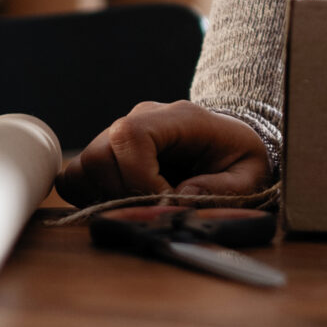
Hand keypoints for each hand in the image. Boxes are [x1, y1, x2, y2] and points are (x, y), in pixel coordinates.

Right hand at [55, 100, 271, 206]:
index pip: (131, 136)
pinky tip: (124, 202)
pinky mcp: (108, 152)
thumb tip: (178, 198)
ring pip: (84, 166)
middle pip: (99, 154)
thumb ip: (222, 188)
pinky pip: (77, 175)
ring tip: (141, 205)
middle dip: (123, 194)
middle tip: (154, 208)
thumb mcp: (249, 173)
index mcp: (180, 118)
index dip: (139, 177)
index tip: (165, 201)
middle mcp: (143, 118)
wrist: (231, 143)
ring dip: (106, 196)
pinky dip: (91, 196)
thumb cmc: (240, 157)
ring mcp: (121, 133)